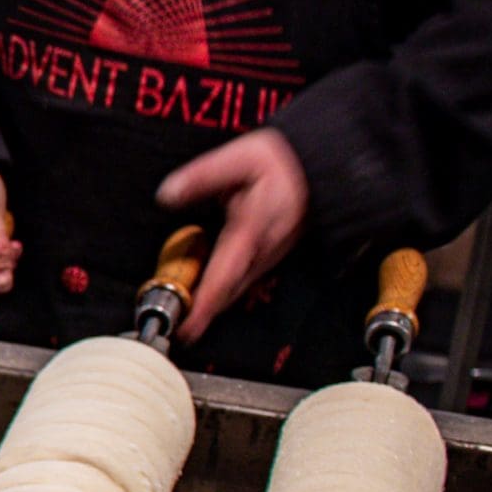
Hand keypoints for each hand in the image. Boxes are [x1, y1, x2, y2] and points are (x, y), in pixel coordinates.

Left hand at [156, 129, 308, 344]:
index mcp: (251, 229)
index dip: (206, 304)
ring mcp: (270, 254)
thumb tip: (168, 194)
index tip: (188, 327)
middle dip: (205, 314)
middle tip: (180, 333)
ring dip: (215, 306)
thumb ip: (202, 176)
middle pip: (229, 291)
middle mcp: (263, 249)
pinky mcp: (272, 253)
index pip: (224, 274)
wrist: (324, 167)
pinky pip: (245, 279)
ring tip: (189, 324)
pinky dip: (225, 292)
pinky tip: (209, 299)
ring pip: (238, 288)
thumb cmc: (282, 161)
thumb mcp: (240, 158)